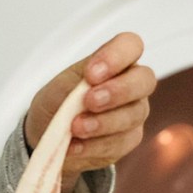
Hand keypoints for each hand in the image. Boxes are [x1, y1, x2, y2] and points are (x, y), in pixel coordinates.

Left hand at [24, 32, 155, 192]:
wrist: (48, 136)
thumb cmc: (56, 104)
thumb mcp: (57, 89)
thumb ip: (74, 86)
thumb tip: (88, 91)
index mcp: (115, 61)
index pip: (130, 45)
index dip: (116, 57)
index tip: (90, 74)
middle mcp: (131, 84)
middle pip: (144, 80)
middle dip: (117, 91)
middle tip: (89, 101)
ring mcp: (134, 113)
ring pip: (133, 115)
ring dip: (102, 123)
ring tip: (75, 128)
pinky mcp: (127, 140)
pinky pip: (120, 143)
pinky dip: (94, 146)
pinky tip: (74, 146)